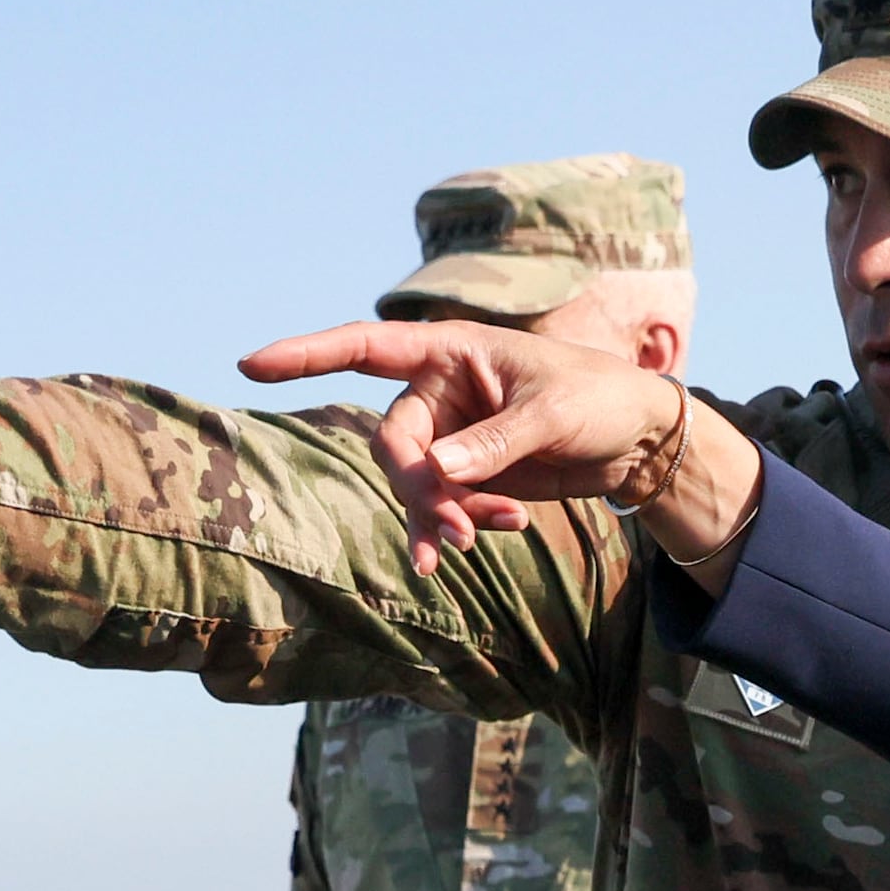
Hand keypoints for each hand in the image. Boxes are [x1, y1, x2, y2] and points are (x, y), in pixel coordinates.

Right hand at [237, 317, 764, 575]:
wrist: (639, 439)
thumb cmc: (599, 397)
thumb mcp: (551, 414)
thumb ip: (494, 443)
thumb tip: (438, 472)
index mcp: (451, 351)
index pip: (365, 348)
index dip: (306, 354)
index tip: (250, 364)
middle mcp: (441, 392)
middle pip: (393, 445)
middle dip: (418, 489)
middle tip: (457, 528)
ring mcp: (453, 437)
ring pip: (415, 485)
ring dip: (440, 517)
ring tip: (478, 541)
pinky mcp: (470, 476)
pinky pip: (444, 508)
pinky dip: (458, 527)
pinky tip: (484, 541)